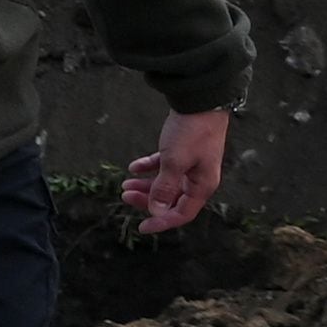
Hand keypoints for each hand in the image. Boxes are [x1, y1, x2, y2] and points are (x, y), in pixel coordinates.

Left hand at [121, 108, 230, 234]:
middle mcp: (199, 178)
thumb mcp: (174, 162)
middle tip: (124, 195)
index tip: (141, 227)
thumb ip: (164, 187)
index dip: (161, 222)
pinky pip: (165, 165)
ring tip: (124, 182)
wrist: (200, 99)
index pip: (182, 214)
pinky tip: (134, 167)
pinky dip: (150, 167)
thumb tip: (156, 211)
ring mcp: (192, 164)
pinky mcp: (185, 150)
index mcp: (202, 185)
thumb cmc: (191, 131)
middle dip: (147, 200)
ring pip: (166, 182)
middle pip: (171, 199)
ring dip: (146, 185)